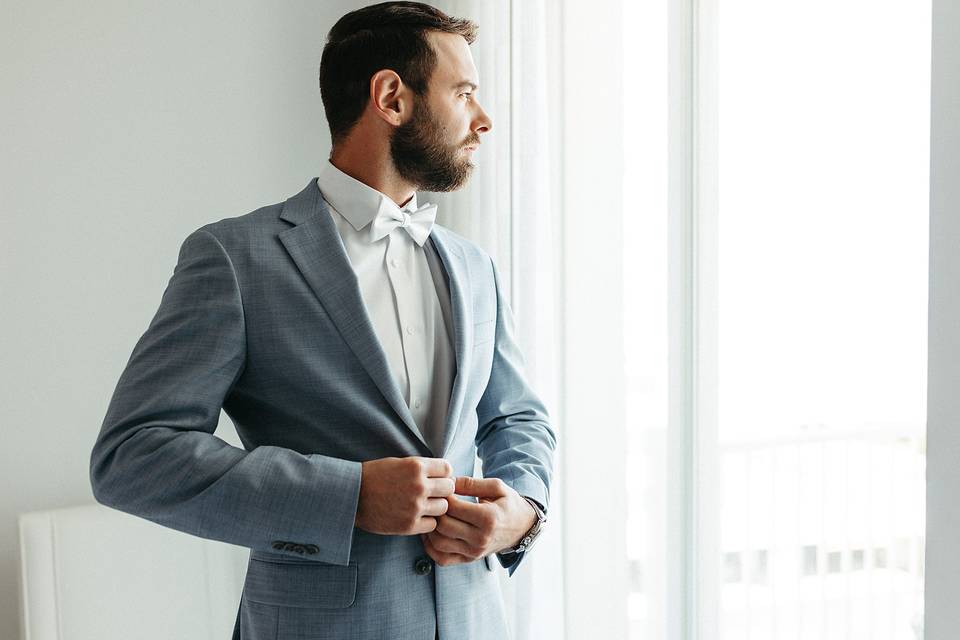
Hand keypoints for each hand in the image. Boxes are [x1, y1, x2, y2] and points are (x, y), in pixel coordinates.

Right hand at [355, 457, 454, 534]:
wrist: (351, 496)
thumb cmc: (374, 476)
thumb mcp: (399, 462)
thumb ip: (421, 468)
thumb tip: (445, 474)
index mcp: (416, 466)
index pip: (447, 469)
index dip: (443, 474)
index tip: (437, 478)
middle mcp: (419, 486)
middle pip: (449, 488)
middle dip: (442, 490)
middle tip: (432, 493)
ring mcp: (415, 506)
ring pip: (444, 507)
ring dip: (436, 506)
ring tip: (423, 505)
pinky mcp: (409, 525)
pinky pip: (432, 524)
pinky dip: (427, 521)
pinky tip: (417, 516)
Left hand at [419, 476, 536, 566]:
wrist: (522, 527)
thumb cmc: (508, 504)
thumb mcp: (496, 487)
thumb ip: (471, 483)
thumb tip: (448, 481)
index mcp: (488, 518)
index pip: (453, 507)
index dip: (443, 496)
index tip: (444, 490)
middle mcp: (480, 538)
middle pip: (444, 525)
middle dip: (435, 511)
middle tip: (436, 502)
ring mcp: (474, 552)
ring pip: (439, 543)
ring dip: (430, 529)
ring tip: (433, 516)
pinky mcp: (469, 559)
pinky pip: (442, 558)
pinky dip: (431, 548)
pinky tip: (432, 534)